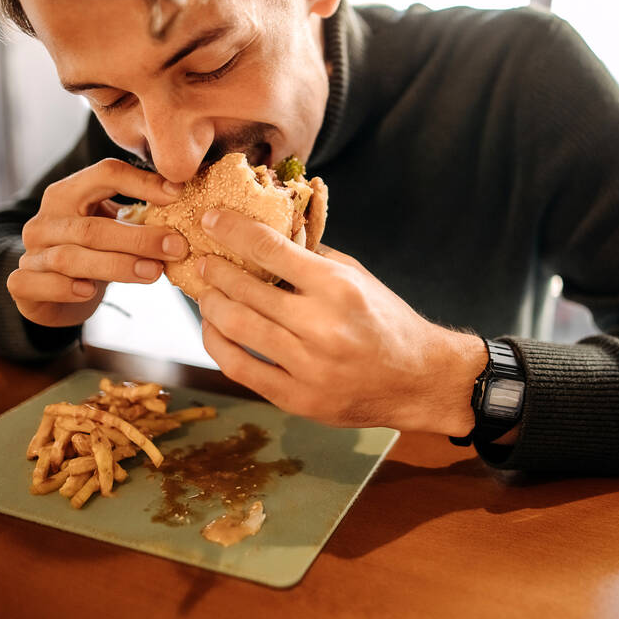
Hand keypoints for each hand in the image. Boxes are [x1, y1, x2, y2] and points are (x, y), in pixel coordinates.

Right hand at [8, 158, 187, 327]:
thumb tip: (188, 204)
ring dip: (116, 266)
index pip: (104, 174)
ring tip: (154, 272)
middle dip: (139, 238)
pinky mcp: (21, 284)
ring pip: (71, 257)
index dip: (142, 182)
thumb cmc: (93, 252)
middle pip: (93, 226)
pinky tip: (89, 291)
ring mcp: (30, 252)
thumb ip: (139, 216)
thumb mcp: (113, 227)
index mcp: (68, 193)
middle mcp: (45, 220)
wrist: (50, 291)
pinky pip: (40, 284)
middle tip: (177, 247)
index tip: (178, 195)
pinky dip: (66, 288)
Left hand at [195, 209, 487, 433]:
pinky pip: (240, 368)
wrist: (417, 380)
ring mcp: (308, 367)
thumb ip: (312, 257)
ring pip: (236, 327)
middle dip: (214, 270)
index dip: (232, 230)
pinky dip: (218, 344)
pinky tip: (213, 329)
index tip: (211, 220)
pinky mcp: (298, 399)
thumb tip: (266, 235)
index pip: (269, 249)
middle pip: (244, 290)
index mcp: (338, 287)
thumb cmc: (386, 321)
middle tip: (201, 260)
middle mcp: (321, 326)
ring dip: (210, 305)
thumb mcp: (358, 276)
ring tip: (205, 293)